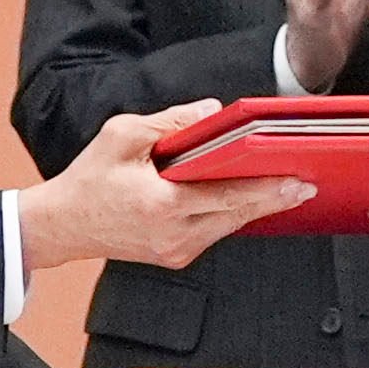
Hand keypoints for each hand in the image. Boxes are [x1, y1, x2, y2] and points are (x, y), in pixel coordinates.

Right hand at [17, 102, 313, 271]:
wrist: (62, 225)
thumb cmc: (89, 178)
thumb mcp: (122, 135)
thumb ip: (170, 122)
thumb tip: (211, 111)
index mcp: (163, 204)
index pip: (228, 195)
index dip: (267, 189)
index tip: (297, 181)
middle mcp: (174, 234)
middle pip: (237, 215)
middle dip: (273, 199)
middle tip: (305, 185)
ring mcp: (175, 250)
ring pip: (229, 226)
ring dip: (255, 207)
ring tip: (285, 188)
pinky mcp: (174, 255)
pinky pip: (213, 232)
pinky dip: (231, 214)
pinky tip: (246, 198)